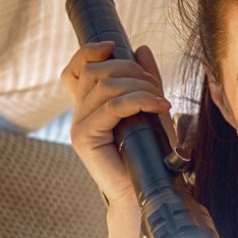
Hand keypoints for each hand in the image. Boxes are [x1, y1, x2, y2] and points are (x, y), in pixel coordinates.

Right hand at [59, 41, 175, 206]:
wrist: (148, 191)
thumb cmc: (152, 153)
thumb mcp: (151, 108)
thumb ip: (145, 80)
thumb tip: (140, 49)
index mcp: (90, 106)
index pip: (76, 70)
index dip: (89, 52)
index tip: (114, 47)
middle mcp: (80, 113)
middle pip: (95, 70)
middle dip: (130, 70)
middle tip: (156, 88)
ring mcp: (79, 125)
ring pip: (105, 86)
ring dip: (140, 86)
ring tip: (160, 101)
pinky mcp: (85, 138)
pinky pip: (111, 106)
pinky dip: (139, 100)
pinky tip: (159, 106)